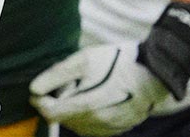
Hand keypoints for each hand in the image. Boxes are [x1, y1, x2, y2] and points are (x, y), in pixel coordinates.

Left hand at [30, 44, 168, 136]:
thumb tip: (33, 89)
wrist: (156, 74)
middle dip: (57, 103)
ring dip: (71, 110)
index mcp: (85, 107)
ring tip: (83, 90)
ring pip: (76, 125)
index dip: (39, 101)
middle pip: (61, 118)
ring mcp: (106, 129)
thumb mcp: (85, 60)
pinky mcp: (116, 130)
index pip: (49, 112)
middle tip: (67, 84)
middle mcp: (94, 124)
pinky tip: (94, 99)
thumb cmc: (118, 62)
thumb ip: (56, 75)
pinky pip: (91, 128)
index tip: (39, 90)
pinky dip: (86, 117)